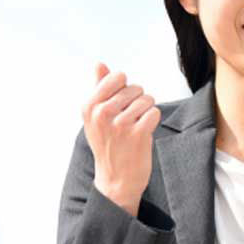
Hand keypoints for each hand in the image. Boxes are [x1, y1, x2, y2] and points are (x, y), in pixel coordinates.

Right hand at [81, 62, 160, 216]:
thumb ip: (99, 88)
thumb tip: (99, 64)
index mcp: (89, 106)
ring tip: (137, 126)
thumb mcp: (95, 118)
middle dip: (138, 101)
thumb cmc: (108, 146)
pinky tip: (144, 132)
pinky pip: (154, 112)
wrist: (116, 180)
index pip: (118, 77)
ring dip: (147, 111)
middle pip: (135, 88)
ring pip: (146, 99)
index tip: (122, 104)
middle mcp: (102, 113)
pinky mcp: (138, 134)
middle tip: (130, 119)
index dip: (126, 88)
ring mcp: (120, 124)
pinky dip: (153, 121)